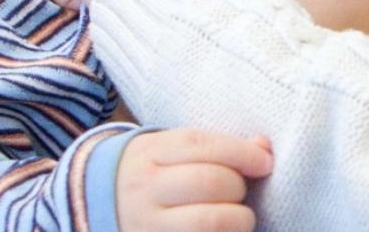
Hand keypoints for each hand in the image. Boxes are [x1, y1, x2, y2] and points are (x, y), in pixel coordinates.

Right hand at [117, 127, 272, 231]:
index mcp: (154, 151)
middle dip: (238, 187)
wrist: (103, 200)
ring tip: (239, 217)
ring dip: (236, 219)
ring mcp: (147, 224)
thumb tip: (263, 148)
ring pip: (206, 221)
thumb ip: (218, 145)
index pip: (203, 146)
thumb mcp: (175, 147)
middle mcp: (147, 188)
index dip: (242, 153)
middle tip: (243, 191)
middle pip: (208, 181)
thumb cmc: (156, 169)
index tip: (265, 163)